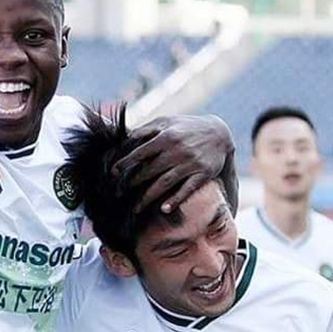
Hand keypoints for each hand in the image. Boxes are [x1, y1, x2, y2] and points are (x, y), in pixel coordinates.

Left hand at [112, 115, 234, 212]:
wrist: (219, 133)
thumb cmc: (185, 127)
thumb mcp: (166, 122)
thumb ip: (146, 129)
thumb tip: (125, 139)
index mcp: (166, 136)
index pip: (140, 152)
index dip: (125, 163)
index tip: (113, 173)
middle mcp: (177, 150)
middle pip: (150, 170)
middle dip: (133, 183)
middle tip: (119, 193)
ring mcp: (190, 163)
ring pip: (166, 182)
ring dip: (149, 196)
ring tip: (136, 208)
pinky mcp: (203, 174)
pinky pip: (187, 189)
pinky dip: (176, 200)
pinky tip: (164, 209)